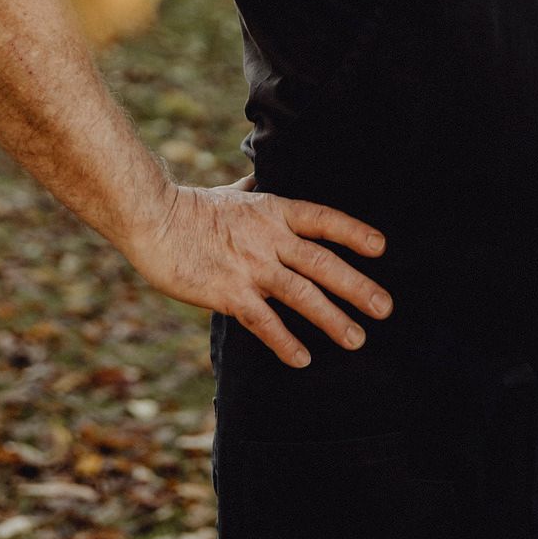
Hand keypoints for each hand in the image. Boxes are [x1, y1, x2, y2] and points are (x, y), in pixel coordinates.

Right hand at [125, 170, 392, 368]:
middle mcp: (268, 238)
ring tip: (357, 338)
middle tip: (384, 308)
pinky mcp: (229, 292)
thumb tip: (258, 180)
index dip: (353, 232)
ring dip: (332, 318)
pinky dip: (285, 341)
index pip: (323, 219)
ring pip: (302, 294)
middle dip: (357, 286)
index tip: (381, 248)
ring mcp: (250, 266)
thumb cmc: (190, 207)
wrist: (153, 221)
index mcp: (272, 211)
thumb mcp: (230, 194)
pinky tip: (302, 358)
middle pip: (323, 263)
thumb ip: (251, 191)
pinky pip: (264, 321)